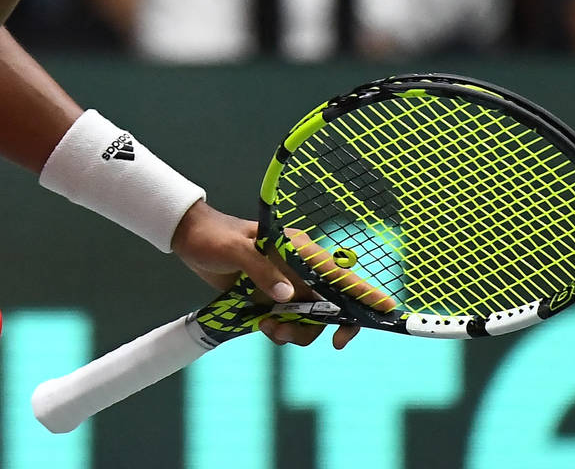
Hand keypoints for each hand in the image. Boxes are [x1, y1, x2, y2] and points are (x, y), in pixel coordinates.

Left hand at [171, 201, 360, 349]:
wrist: (191, 241)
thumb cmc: (214, 237)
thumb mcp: (235, 249)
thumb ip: (261, 270)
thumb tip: (286, 297)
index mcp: (299, 250)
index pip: (339, 273)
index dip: (363, 293)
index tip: (383, 313)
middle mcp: (299, 270)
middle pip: (329, 305)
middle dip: (318, 326)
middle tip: (298, 336)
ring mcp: (286, 286)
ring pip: (309, 319)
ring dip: (295, 332)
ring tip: (269, 328)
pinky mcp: (271, 299)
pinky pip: (288, 323)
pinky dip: (280, 331)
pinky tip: (262, 325)